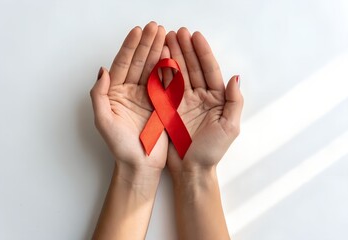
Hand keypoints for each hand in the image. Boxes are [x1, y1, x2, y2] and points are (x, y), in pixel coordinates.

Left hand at [90, 22, 169, 239]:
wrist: (140, 165)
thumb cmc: (120, 147)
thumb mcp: (103, 121)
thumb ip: (99, 95)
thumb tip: (102, 70)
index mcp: (115, 93)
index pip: (122, 65)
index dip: (129, 47)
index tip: (138, 32)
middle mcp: (131, 92)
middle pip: (138, 62)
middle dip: (146, 44)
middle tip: (155, 27)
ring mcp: (147, 96)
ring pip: (152, 69)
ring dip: (158, 51)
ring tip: (165, 34)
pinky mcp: (161, 103)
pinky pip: (165, 82)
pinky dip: (169, 68)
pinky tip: (172, 54)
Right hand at [164, 28, 243, 171]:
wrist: (191, 170)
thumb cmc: (212, 151)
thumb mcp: (230, 127)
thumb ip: (234, 101)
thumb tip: (235, 77)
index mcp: (216, 99)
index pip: (210, 70)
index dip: (203, 53)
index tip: (195, 36)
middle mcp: (199, 97)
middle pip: (192, 68)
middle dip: (185, 49)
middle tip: (177, 32)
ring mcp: (182, 101)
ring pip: (178, 74)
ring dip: (173, 56)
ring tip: (166, 39)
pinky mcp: (168, 108)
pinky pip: (165, 87)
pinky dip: (161, 73)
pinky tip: (158, 59)